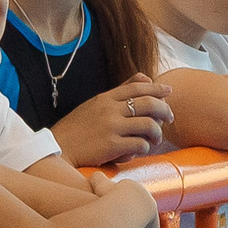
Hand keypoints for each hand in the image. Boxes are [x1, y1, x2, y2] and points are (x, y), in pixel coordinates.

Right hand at [50, 80, 173, 166]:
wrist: (57, 148)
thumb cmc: (77, 128)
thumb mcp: (95, 104)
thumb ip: (119, 91)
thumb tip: (145, 77)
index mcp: (106, 98)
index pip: (138, 87)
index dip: (157, 88)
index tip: (169, 91)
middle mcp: (110, 109)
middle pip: (149, 104)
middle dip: (165, 110)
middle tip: (170, 118)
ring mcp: (111, 127)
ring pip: (149, 125)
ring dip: (158, 133)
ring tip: (155, 139)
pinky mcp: (111, 146)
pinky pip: (140, 144)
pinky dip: (144, 148)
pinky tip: (140, 151)